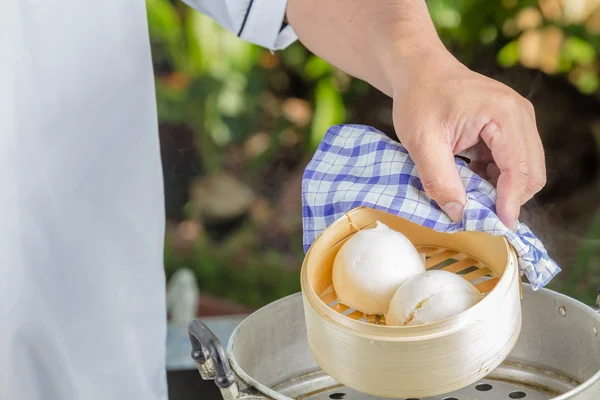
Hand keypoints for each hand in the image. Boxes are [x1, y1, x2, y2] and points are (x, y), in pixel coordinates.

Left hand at [391, 49, 545, 228]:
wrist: (418, 69)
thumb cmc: (418, 98)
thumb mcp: (421, 142)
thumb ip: (440, 180)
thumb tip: (459, 215)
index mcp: (504, 114)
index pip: (520, 169)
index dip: (509, 202)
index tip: (495, 227)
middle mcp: (520, 115)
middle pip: (532, 173)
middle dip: (507, 198)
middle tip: (477, 214)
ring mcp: (518, 120)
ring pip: (524, 170)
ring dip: (499, 189)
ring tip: (467, 194)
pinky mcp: (509, 127)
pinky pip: (512, 162)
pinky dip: (494, 178)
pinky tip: (469, 179)